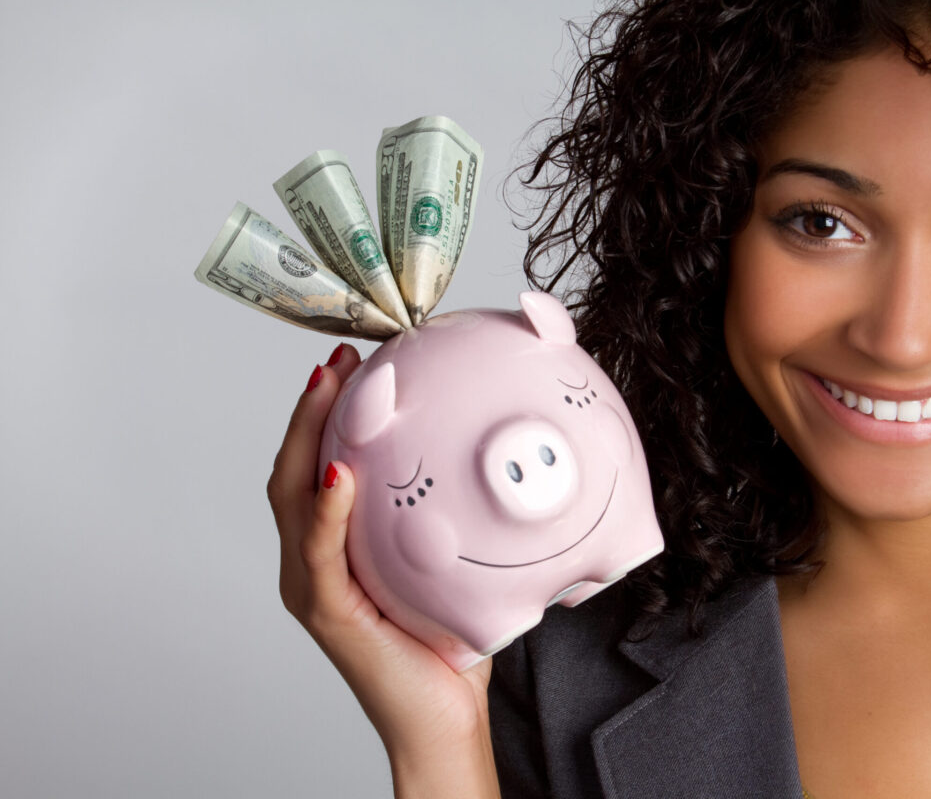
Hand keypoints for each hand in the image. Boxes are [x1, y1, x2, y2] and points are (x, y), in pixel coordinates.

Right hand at [267, 343, 498, 797]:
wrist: (442, 716)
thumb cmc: (447, 639)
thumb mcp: (449, 558)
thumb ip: (449, 512)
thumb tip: (492, 452)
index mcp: (336, 544)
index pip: (318, 463)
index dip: (326, 411)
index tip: (352, 361)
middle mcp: (313, 559)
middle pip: (294, 468)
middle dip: (312, 409)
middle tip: (339, 360)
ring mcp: (312, 585)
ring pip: (293, 496)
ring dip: (308, 438)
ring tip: (328, 390)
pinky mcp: (325, 610)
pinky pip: (318, 553)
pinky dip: (324, 512)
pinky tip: (340, 476)